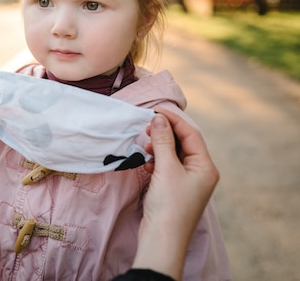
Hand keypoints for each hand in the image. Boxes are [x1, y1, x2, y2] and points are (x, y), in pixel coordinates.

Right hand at [133, 108, 219, 279]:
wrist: (162, 239)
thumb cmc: (168, 205)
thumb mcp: (166, 169)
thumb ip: (163, 141)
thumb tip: (158, 118)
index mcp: (206, 167)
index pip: (191, 134)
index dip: (173, 120)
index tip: (154, 109)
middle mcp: (200, 172)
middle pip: (184, 142)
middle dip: (165, 133)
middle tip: (145, 126)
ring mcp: (187, 182)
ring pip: (173, 154)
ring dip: (158, 146)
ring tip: (143, 145)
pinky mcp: (174, 189)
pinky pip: (166, 166)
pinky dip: (155, 160)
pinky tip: (145, 162)